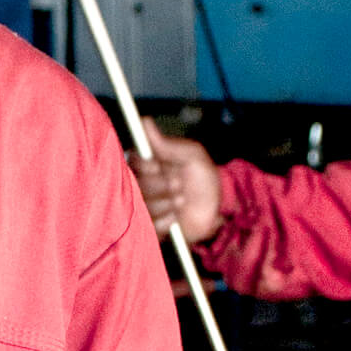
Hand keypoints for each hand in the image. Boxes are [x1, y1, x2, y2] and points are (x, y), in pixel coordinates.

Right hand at [129, 117, 223, 241]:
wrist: (218, 208)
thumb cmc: (204, 178)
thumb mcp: (192, 155)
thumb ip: (168, 144)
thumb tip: (144, 122)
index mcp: (146, 166)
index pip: (133, 163)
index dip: (147, 167)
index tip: (160, 167)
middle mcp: (141, 185)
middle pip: (137, 186)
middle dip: (162, 186)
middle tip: (179, 185)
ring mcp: (144, 207)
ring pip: (143, 207)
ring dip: (167, 203)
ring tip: (182, 200)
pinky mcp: (149, 228)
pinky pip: (149, 226)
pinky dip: (167, 222)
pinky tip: (176, 218)